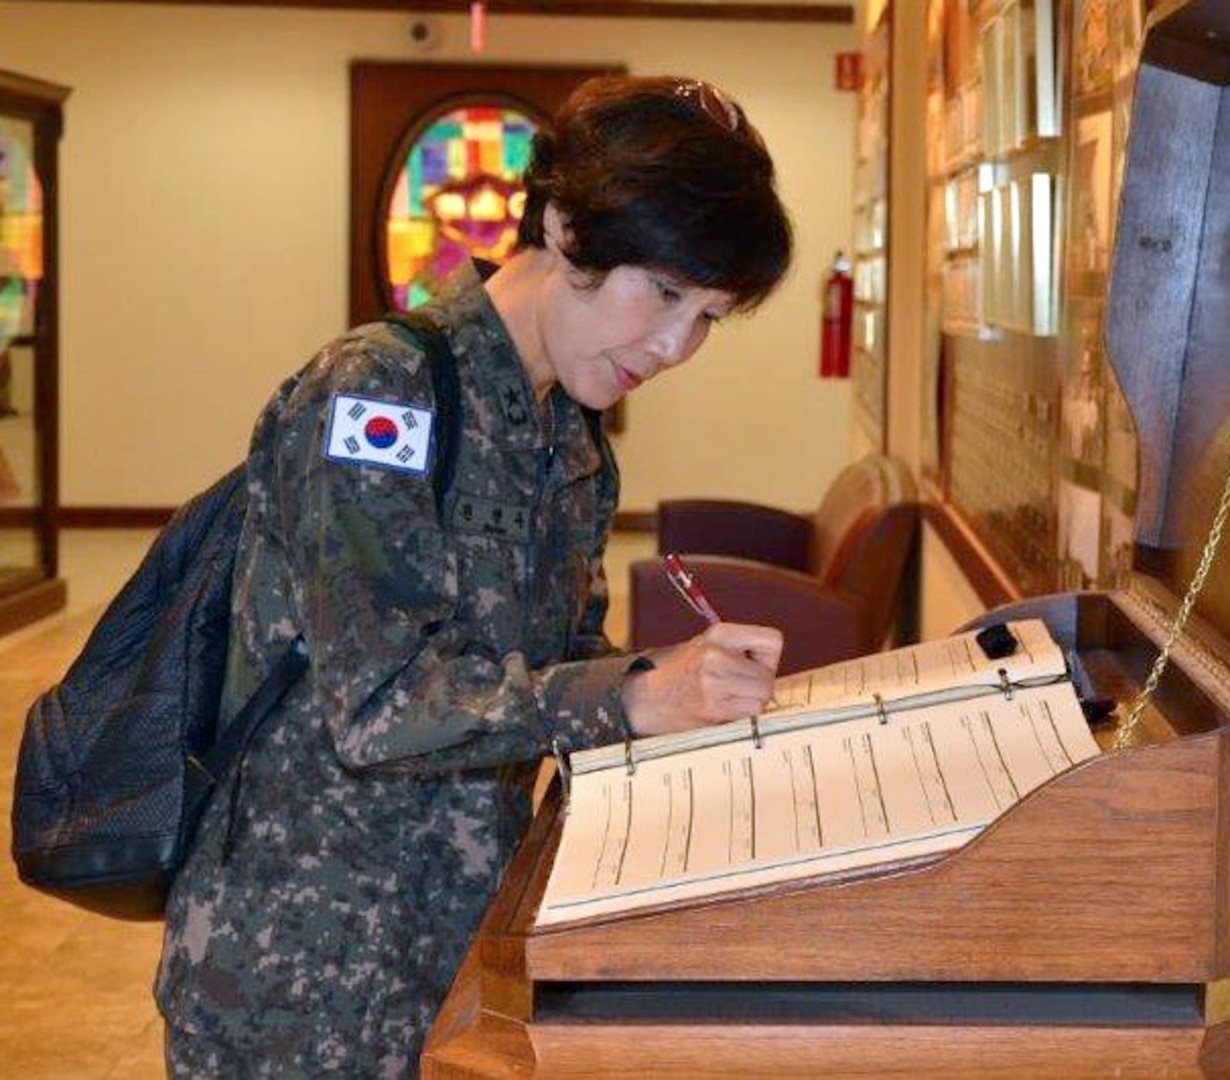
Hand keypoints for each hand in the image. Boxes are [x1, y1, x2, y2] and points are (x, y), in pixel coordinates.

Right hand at [621, 622, 782, 736]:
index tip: (752, 664)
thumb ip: (739, 648)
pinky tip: (720, 710)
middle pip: (768, 678)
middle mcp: (717, 656)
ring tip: (728, 699)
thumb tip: (772, 666)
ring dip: (750, 704)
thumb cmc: (677, 671)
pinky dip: (739, 717)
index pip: (773, 641)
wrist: (643, 698)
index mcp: (719, 635)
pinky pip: (747, 717)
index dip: (767, 658)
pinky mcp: (712, 711)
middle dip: (758, 686)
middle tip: (738, 687)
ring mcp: (714, 685)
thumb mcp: (706, 644)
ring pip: (760, 700)